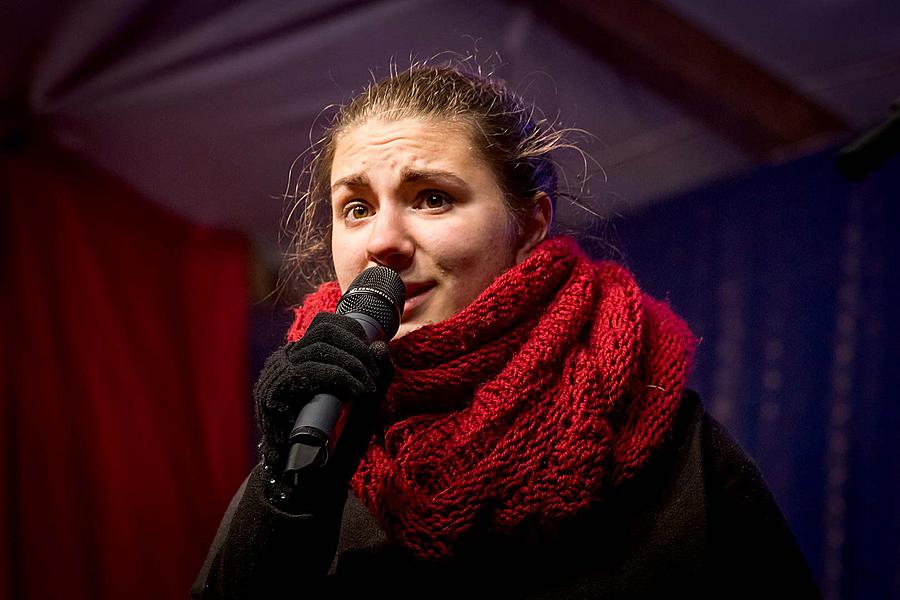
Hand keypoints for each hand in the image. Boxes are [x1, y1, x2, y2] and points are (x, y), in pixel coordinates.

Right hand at [253, 312, 392, 506]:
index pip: (326, 323)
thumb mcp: (365, 404)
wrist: (312, 482)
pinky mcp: (273, 394)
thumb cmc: (338, 442)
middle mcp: (287, 361)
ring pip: (319, 346)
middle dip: (357, 347)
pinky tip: (355, 390)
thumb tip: (381, 344)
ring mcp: (277, 376)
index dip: (354, 329)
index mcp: (304, 358)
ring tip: (367, 386)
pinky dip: (338, 376)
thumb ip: (376, 376)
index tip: (373, 351)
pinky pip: (308, 370)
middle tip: (373, 373)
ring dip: (352, 363)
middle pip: (324, 328)